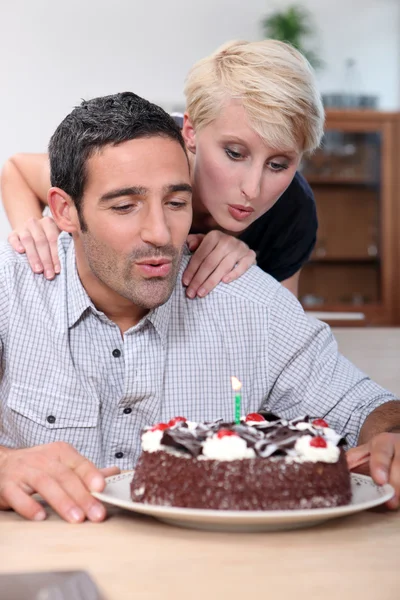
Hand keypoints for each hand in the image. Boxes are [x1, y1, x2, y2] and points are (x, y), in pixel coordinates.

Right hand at [0, 442, 119, 522]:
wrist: (2, 463)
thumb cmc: (38, 466)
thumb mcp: (62, 463)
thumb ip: (86, 471)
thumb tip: (114, 473)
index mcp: (60, 452)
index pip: (79, 463)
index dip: (91, 475)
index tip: (102, 487)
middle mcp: (43, 459)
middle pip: (66, 477)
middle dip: (83, 496)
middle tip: (96, 514)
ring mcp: (24, 471)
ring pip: (46, 484)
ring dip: (62, 502)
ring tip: (76, 518)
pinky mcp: (7, 485)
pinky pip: (18, 496)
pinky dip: (29, 506)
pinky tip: (40, 517)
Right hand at [8, 216, 60, 279]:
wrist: (30, 230)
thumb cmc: (47, 238)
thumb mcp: (57, 237)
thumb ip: (65, 243)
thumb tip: (77, 255)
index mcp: (49, 223)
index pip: (53, 239)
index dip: (56, 255)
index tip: (58, 270)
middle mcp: (35, 223)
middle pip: (41, 241)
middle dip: (46, 260)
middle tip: (49, 274)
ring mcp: (23, 228)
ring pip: (28, 240)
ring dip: (33, 256)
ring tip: (38, 270)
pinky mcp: (13, 233)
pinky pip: (13, 238)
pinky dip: (16, 244)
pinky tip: (21, 252)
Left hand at [183, 231, 255, 297]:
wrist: (238, 249)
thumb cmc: (216, 249)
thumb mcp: (204, 243)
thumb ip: (194, 242)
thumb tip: (190, 246)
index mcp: (213, 236)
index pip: (200, 256)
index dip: (191, 270)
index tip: (185, 284)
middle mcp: (227, 240)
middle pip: (210, 263)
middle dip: (199, 280)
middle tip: (191, 293)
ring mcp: (240, 248)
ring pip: (223, 267)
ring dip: (211, 282)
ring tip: (201, 293)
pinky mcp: (250, 255)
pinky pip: (243, 266)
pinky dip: (234, 274)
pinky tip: (224, 282)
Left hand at [347, 432, 399, 508]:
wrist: (399, 445)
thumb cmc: (380, 452)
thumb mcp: (366, 451)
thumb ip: (353, 459)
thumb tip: (334, 471)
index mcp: (384, 442)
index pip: (382, 452)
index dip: (380, 466)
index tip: (379, 480)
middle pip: (399, 465)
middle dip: (395, 484)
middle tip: (390, 501)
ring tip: (394, 502)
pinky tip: (398, 498)